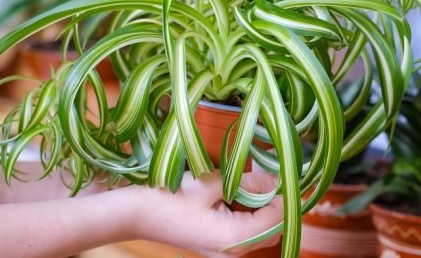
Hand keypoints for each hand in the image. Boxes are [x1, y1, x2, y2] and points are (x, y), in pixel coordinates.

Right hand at [127, 171, 282, 256]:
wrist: (137, 213)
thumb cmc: (171, 197)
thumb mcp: (212, 183)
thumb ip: (247, 182)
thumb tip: (274, 178)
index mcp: (234, 239)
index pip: (277, 218)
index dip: (284, 195)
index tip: (284, 172)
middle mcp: (234, 253)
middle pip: (272, 228)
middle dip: (275, 201)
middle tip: (270, 173)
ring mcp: (225, 252)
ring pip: (260, 230)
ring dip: (262, 206)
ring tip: (255, 180)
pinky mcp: (218, 245)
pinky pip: (245, 231)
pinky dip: (249, 212)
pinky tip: (241, 192)